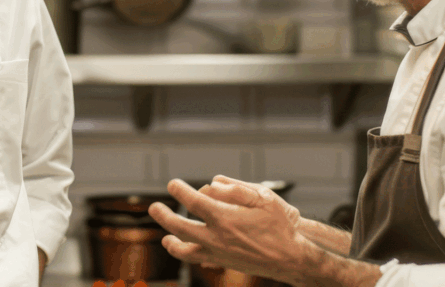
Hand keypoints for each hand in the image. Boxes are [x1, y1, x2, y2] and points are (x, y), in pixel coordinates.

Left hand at [147, 177, 305, 283]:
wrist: (291, 258)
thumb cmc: (280, 226)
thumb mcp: (264, 198)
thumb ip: (236, 188)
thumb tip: (212, 183)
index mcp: (226, 218)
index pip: (194, 202)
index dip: (180, 191)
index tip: (173, 184)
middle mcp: (217, 237)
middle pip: (180, 226)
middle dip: (163, 215)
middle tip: (154, 207)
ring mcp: (217, 252)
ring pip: (184, 249)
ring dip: (171, 239)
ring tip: (164, 233)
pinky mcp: (222, 262)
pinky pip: (195, 259)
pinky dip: (184, 252)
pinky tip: (179, 246)